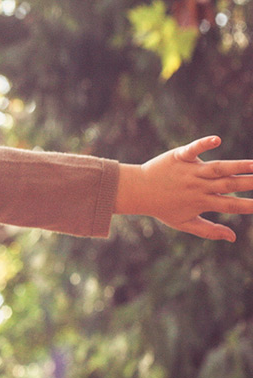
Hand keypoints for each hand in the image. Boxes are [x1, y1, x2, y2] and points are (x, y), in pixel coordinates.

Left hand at [116, 136, 252, 241]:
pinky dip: (204, 144)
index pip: (230, 205)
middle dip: (252, 183)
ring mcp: (190, 170)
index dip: (249, 205)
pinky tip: (218, 139)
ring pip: (218, 168)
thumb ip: (209, 230)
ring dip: (239, 165)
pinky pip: (193, 149)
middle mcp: (198, 186)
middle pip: (230, 184)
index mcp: (201, 202)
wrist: (135, 191)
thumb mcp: (184, 223)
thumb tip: (234, 237)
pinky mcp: (180, 156)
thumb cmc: (162, 208)